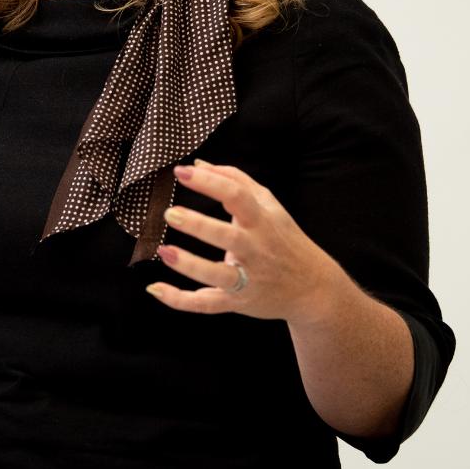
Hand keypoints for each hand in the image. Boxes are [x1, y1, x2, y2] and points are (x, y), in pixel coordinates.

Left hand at [147, 160, 348, 324]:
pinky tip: (156, 289)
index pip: (237, 197)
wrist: (313, 287)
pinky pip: (207, 304)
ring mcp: (247, 279)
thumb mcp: (269, 206)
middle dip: (199, 225)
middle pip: (228, 237)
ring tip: (164, 251)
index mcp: (262, 221)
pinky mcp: (237, 302)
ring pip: (216, 275)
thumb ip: (236, 181)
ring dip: (189, 265)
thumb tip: (199, 164)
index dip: (210, 183)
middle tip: (170, 213)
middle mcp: (256, 250)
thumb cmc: (284, 239)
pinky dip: (180, 300)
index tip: (182, 172)